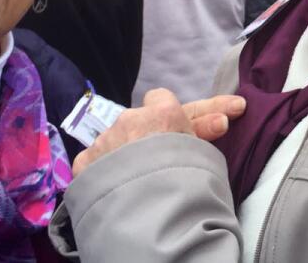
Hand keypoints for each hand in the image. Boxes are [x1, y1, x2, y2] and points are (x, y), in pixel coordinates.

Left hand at [72, 89, 246, 176]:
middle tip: (161, 159)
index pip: (160, 98)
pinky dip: (102, 168)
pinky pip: (95, 159)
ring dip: (125, 153)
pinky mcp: (85, 162)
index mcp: (163, 113)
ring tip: (137, 178)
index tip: (180, 131)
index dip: (168, 115)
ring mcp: (105, 140)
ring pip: (115, 140)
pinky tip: (114, 183)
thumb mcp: (204, 151)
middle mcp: (130, 119)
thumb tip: (221, 119)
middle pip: (137, 122)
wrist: (150, 210)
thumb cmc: (186, 178)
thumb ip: (204, 130)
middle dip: (147, 136)